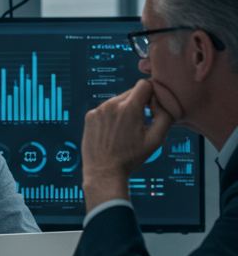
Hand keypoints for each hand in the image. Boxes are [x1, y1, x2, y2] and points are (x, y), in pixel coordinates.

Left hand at [82, 80, 174, 208]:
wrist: (104, 171)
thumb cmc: (131, 157)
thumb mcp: (156, 139)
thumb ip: (165, 115)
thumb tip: (161, 100)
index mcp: (129, 108)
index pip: (145, 84)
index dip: (153, 93)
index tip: (153, 106)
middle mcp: (111, 104)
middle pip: (132, 92)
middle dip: (140, 103)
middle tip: (141, 122)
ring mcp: (98, 109)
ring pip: (118, 100)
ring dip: (125, 109)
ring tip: (126, 131)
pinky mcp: (90, 116)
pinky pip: (106, 109)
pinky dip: (112, 116)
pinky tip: (113, 132)